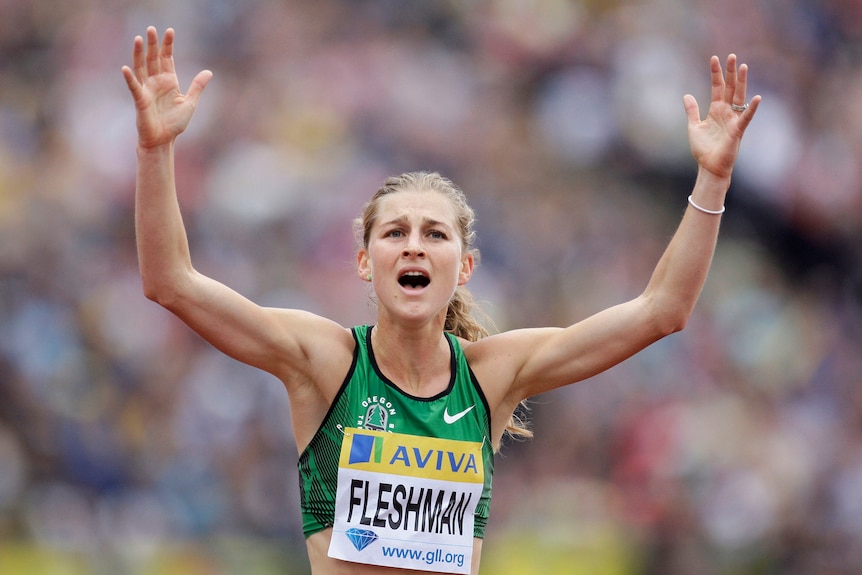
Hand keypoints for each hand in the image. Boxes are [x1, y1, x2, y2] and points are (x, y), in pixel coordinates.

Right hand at [121, 27, 211, 148]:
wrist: (163, 140)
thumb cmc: (174, 123)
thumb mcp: (190, 103)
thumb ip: (197, 87)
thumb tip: (209, 72)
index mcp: (169, 81)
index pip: (167, 58)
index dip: (168, 45)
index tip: (169, 31)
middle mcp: (156, 82)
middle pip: (153, 59)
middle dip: (153, 44)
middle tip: (151, 29)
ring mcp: (147, 89)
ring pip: (141, 67)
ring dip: (139, 54)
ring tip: (139, 39)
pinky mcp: (140, 100)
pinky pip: (134, 87)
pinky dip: (130, 78)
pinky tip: (126, 68)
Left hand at [683, 54, 760, 179]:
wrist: (709, 167)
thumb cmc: (703, 149)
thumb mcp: (694, 127)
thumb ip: (692, 111)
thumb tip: (686, 95)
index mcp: (716, 110)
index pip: (717, 88)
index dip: (716, 74)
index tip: (714, 58)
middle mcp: (727, 112)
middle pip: (730, 88)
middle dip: (730, 72)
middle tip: (732, 56)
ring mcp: (733, 120)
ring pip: (739, 97)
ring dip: (741, 83)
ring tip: (743, 67)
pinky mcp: (737, 131)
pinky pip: (746, 118)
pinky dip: (751, 109)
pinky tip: (757, 98)